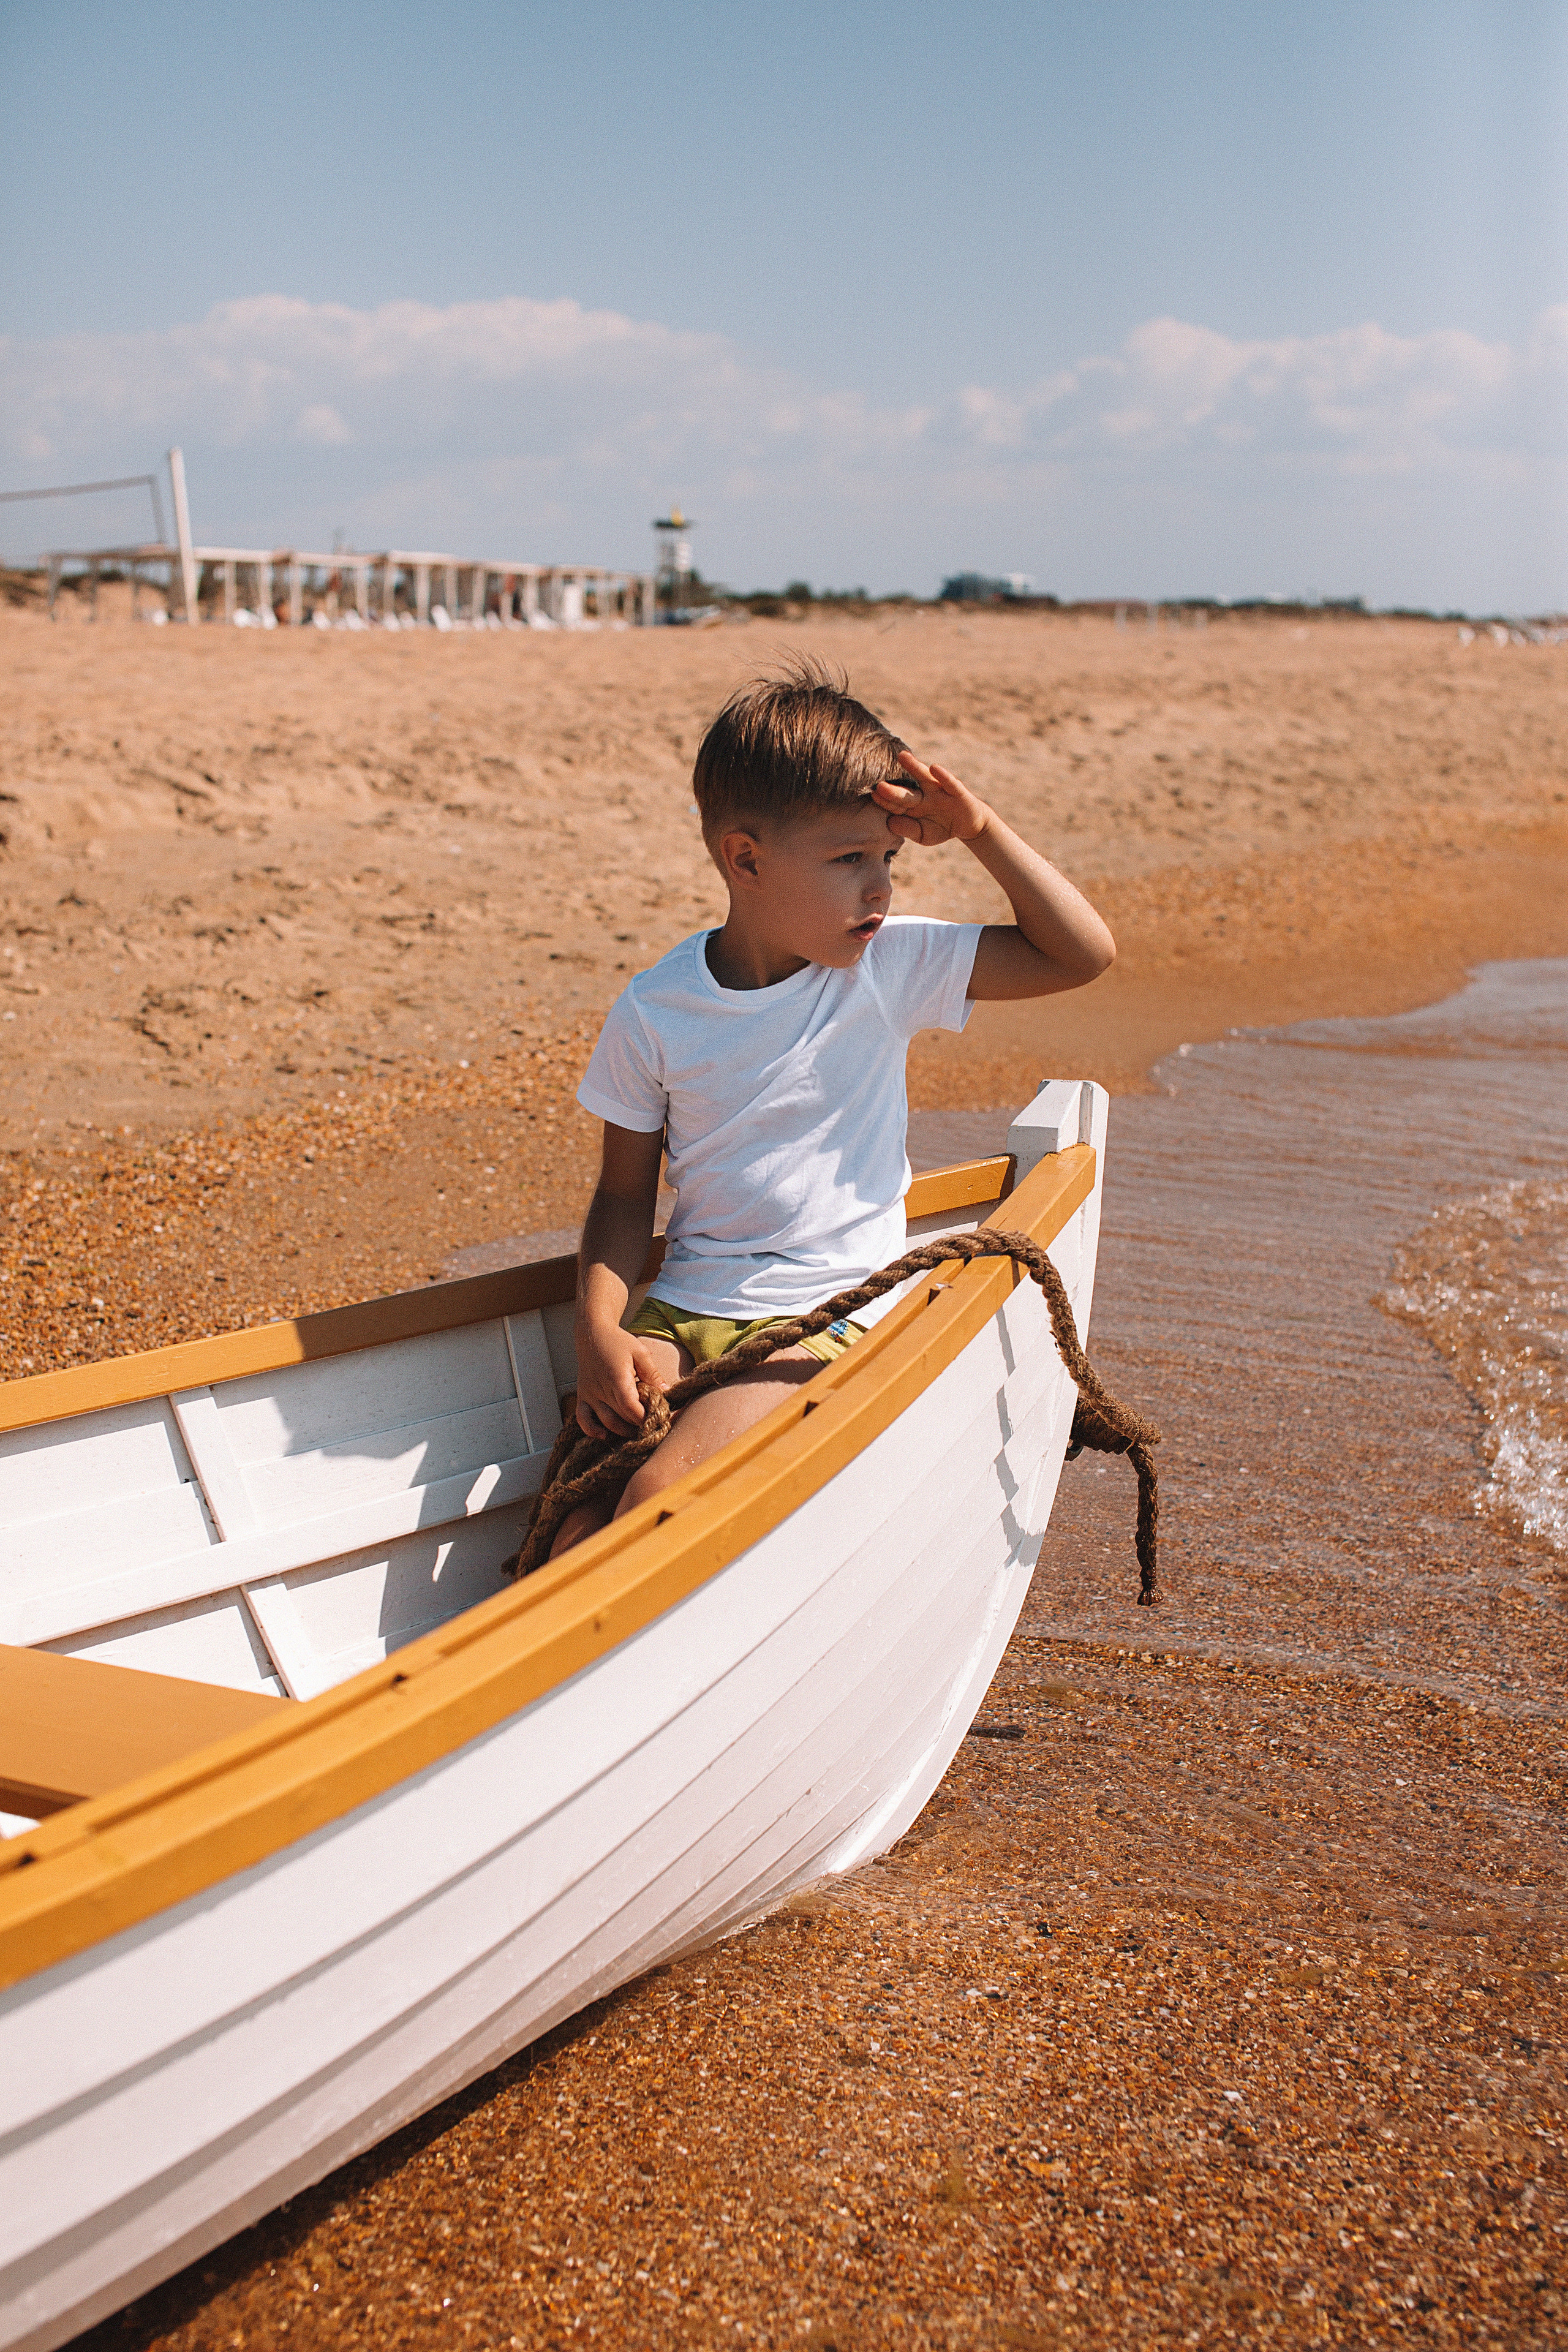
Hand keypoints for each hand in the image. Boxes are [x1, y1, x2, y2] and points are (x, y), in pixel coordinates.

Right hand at [575, 1322, 671, 1438]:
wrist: (592, 1334)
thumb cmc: (618, 1342)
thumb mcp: (640, 1352)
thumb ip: (652, 1373)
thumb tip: (667, 1392)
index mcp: (617, 1378)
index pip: (631, 1407)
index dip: (644, 1418)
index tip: (658, 1420)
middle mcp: (601, 1389)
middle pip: (621, 1417)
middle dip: (638, 1425)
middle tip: (653, 1428)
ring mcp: (590, 1395)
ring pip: (605, 1422)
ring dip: (622, 1431)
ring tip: (637, 1432)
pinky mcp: (582, 1396)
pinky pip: (583, 1419)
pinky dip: (591, 1430)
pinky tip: (604, 1436)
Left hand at [871, 750, 989, 845]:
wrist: (969, 825)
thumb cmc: (941, 827)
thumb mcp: (923, 835)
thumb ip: (908, 830)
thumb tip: (890, 823)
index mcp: (912, 806)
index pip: (896, 804)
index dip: (885, 801)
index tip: (873, 796)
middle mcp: (923, 795)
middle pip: (906, 792)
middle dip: (894, 790)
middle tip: (879, 786)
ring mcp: (939, 791)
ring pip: (924, 777)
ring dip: (914, 766)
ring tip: (902, 756)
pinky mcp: (957, 791)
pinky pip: (949, 783)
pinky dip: (943, 776)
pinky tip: (934, 768)